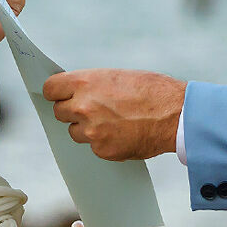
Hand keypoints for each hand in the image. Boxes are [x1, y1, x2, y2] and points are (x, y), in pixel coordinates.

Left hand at [42, 69, 185, 160]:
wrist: (176, 115)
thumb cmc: (152, 90)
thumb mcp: (117, 76)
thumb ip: (92, 85)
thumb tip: (76, 92)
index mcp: (84, 83)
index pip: (50, 89)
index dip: (57, 92)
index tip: (61, 94)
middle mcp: (83, 107)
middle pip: (59, 112)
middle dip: (72, 111)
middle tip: (92, 109)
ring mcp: (91, 132)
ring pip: (75, 132)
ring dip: (87, 128)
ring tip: (112, 121)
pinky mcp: (102, 150)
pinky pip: (94, 147)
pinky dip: (104, 142)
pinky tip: (123, 133)